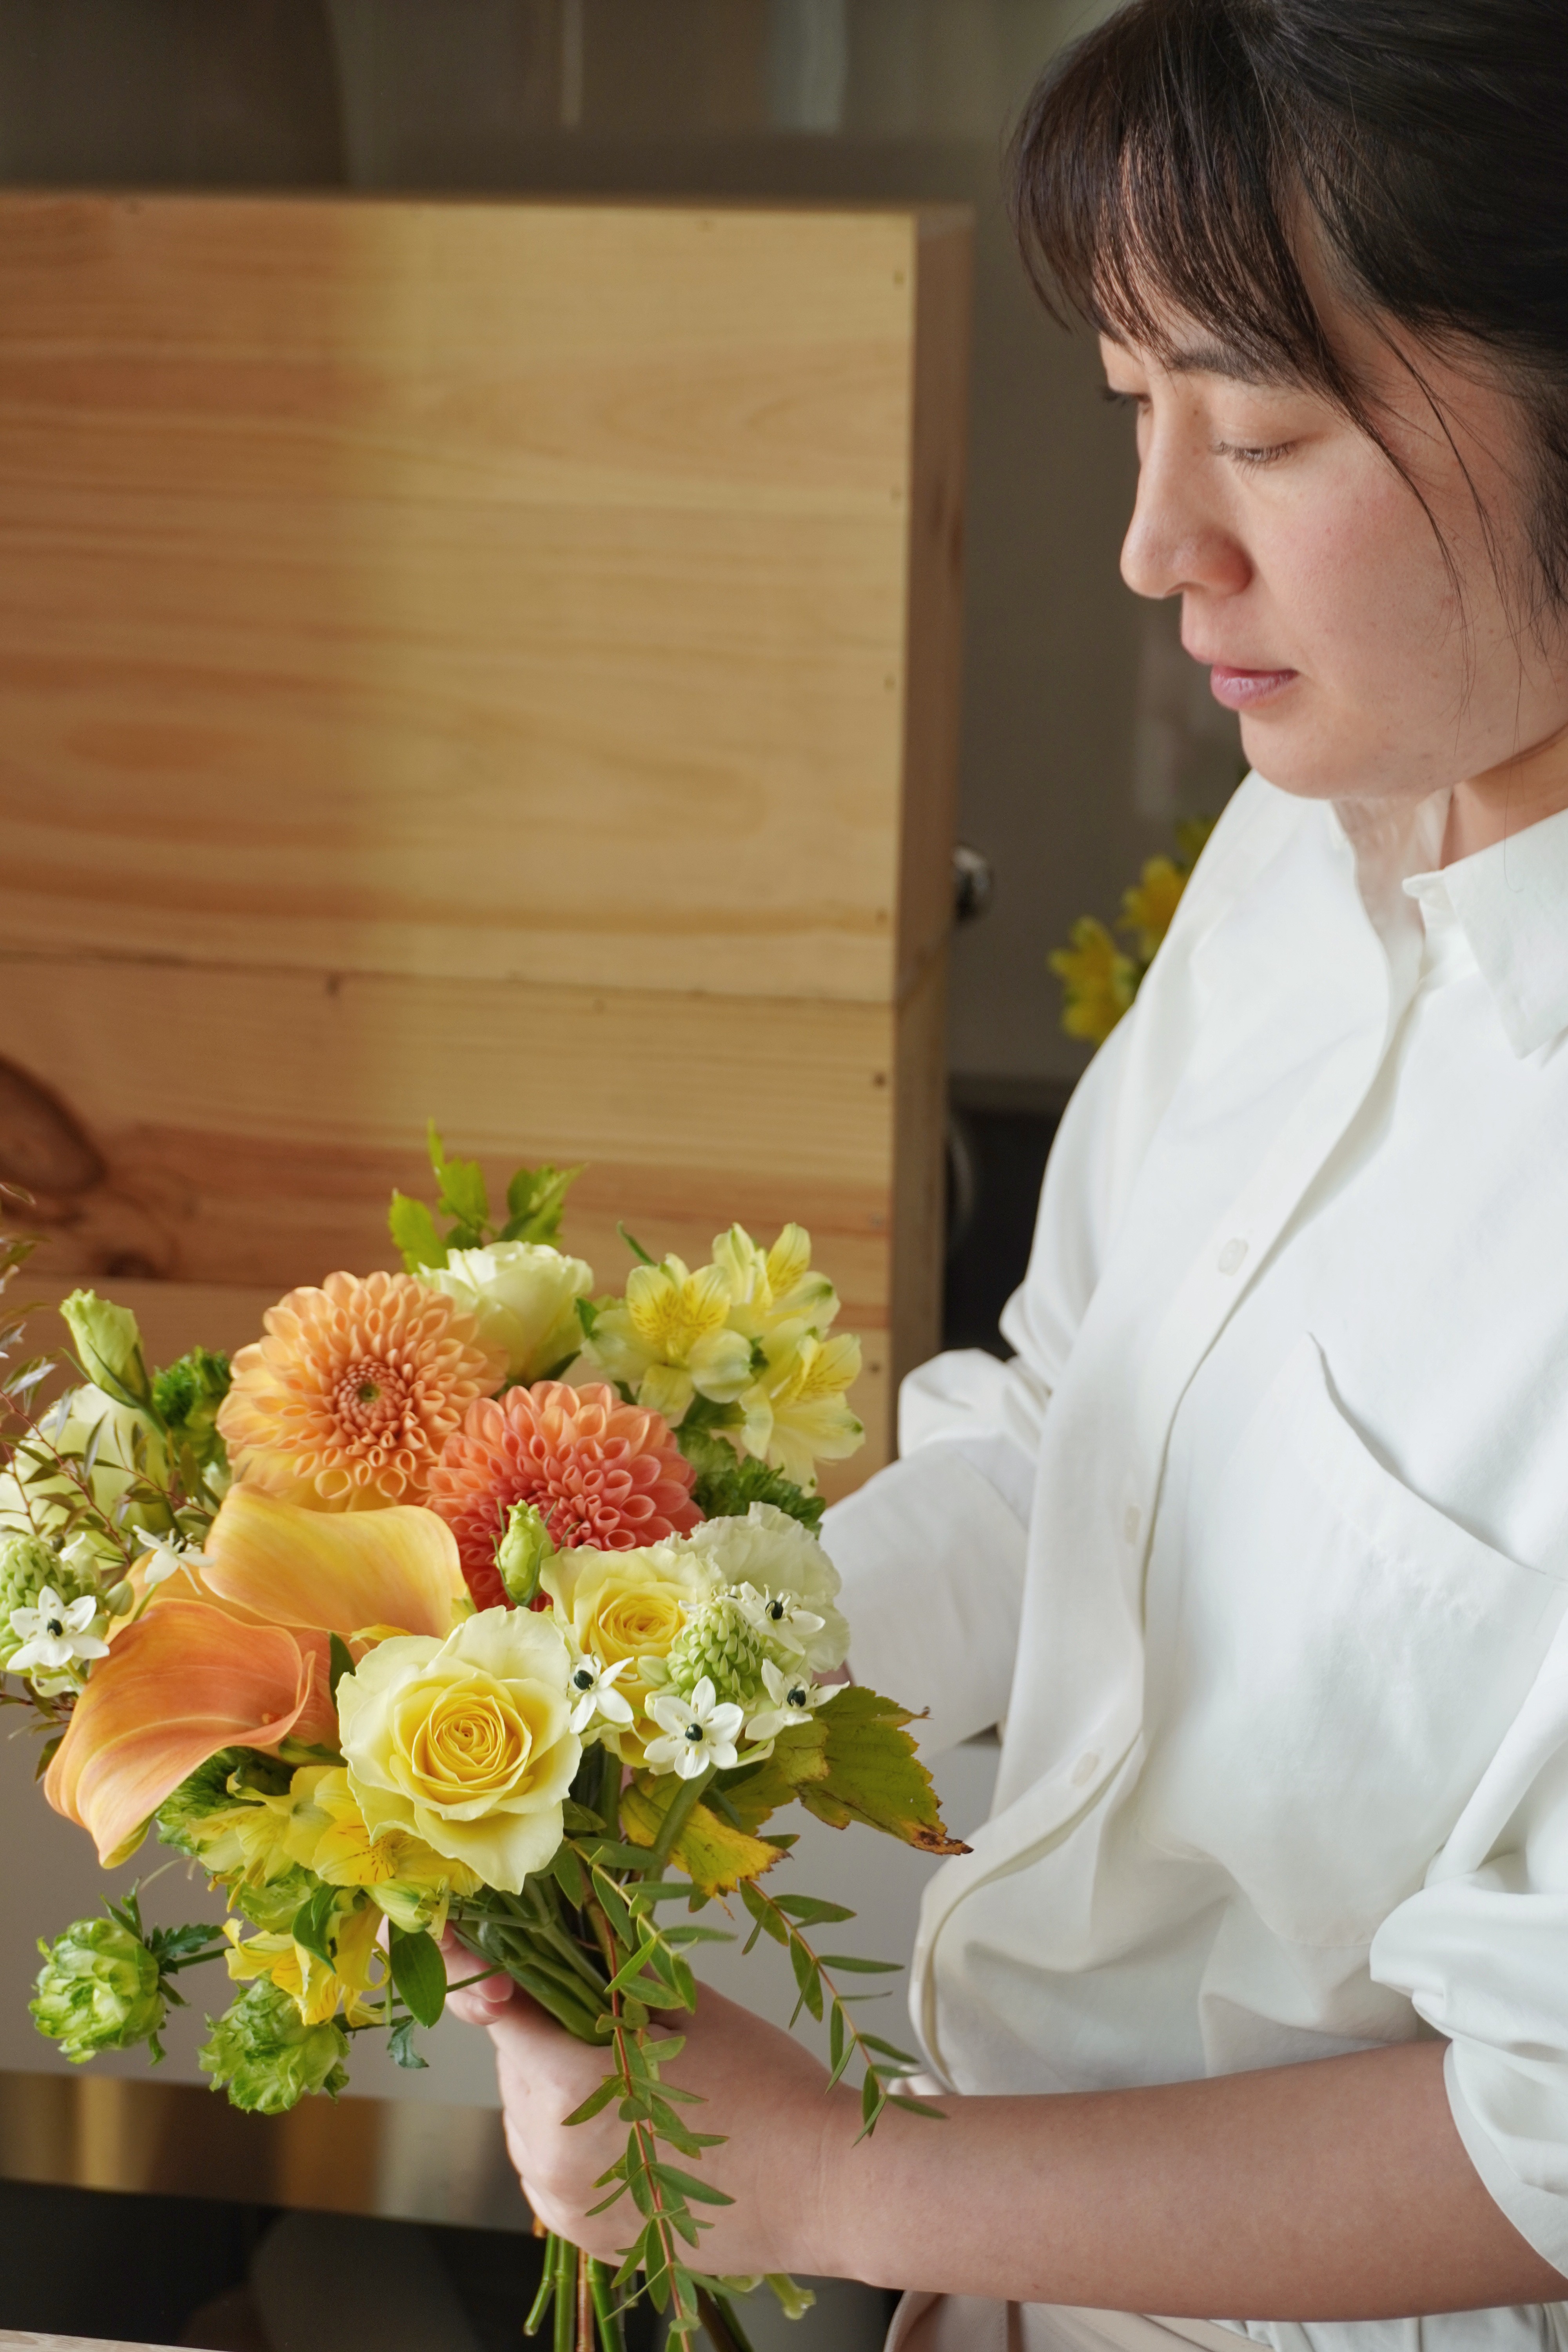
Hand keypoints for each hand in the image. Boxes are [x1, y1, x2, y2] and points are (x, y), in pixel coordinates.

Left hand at [440, 1935, 848, 2274]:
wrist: (821, 2182)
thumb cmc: (765, 2084)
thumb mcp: (686, 2006)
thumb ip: (611, 1977)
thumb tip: (561, 1938)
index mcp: (574, 2081)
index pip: (500, 2014)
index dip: (498, 1978)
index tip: (509, 1964)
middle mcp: (553, 2149)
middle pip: (516, 2067)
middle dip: (549, 2038)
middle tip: (613, 2027)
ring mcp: (565, 2201)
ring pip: (526, 2119)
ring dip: (556, 2092)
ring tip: (631, 2082)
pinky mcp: (584, 2234)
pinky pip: (547, 2171)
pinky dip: (570, 2143)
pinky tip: (627, 2129)